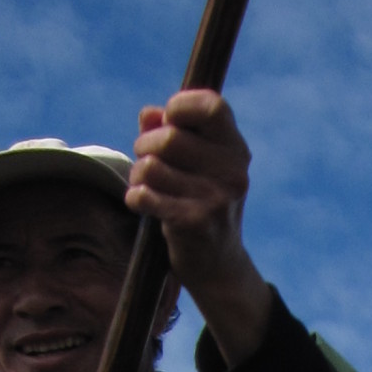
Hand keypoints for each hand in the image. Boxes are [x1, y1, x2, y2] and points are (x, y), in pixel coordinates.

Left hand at [127, 89, 273, 366]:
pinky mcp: (196, 223)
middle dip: (145, 147)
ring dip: (139, 176)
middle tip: (147, 163)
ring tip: (148, 187)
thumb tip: (148, 114)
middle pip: (168, 136)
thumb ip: (172, 131)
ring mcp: (217, 199)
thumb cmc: (201, 204)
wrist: (219, 266)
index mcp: (236, 150)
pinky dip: (136, 197)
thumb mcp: (196, 164)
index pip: (211, 106)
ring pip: (151, 166)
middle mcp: (233, 172)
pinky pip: (146, 195)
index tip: (168, 120)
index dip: (180, 106)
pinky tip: (143, 204)